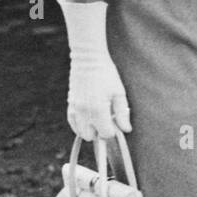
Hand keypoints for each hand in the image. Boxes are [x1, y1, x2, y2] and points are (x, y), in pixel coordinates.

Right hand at [58, 0, 131, 140]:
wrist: (87, 59)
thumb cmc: (106, 74)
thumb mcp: (119, 92)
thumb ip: (122, 113)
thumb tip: (126, 129)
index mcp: (98, 109)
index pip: (105, 134)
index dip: (113, 130)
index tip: (115, 121)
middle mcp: (84, 111)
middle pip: (92, 137)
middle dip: (100, 132)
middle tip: (107, 119)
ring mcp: (75, 109)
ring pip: (81, 132)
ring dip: (90, 129)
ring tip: (98, 117)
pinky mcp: (70, 105)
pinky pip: (73, 124)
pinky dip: (81, 125)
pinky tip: (89, 117)